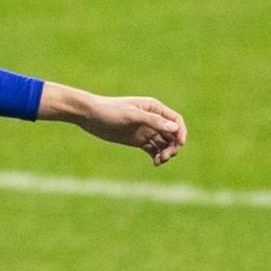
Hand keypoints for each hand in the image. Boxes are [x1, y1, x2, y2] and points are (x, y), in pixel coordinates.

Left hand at [64, 92, 187, 167]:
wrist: (89, 116)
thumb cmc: (110, 111)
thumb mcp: (131, 115)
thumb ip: (153, 121)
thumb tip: (174, 128)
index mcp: (154, 108)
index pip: (176, 120)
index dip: (181, 132)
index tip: (179, 145)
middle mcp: (153, 119)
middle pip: (172, 134)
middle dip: (173, 146)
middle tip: (165, 156)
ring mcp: (146, 130)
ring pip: (164, 143)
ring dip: (165, 153)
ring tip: (159, 161)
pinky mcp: (138, 140)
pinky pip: (153, 149)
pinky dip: (157, 156)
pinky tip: (155, 162)